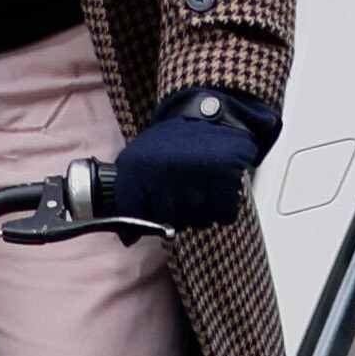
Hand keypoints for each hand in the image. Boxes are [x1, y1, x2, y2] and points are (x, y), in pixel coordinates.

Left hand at [100, 87, 274, 235]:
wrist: (207, 115)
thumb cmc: (170, 144)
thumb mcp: (137, 162)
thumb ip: (128, 197)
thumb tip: (128, 240)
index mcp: (138, 168)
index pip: (133, 214)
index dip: (141, 221)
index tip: (149, 216)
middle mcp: (165, 172)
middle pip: (169, 221)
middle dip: (176, 215)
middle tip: (181, 197)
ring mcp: (196, 174)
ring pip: (198, 220)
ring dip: (202, 213)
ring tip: (201, 193)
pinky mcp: (226, 175)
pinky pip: (224, 214)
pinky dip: (224, 210)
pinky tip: (218, 194)